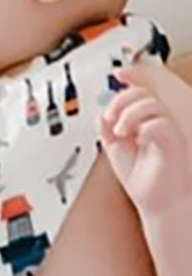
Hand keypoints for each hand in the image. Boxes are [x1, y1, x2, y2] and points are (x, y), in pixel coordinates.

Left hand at [100, 68, 190, 214]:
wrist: (159, 202)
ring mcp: (168, 131)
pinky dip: (143, 128)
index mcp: (147, 120)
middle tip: (111, 118)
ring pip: (152, 104)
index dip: (135, 75)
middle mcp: (160, 122)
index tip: (119, 73)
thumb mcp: (116, 148)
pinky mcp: (173, 144)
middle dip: (121, 99)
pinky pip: (160, 124)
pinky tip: (136, 138)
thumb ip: (108, 128)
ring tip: (120, 131)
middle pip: (144, 93)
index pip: (143, 90)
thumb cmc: (143, 177)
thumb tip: (101, 112)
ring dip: (129, 113)